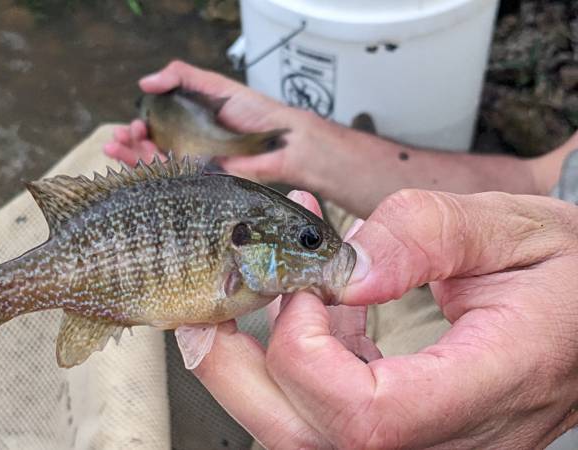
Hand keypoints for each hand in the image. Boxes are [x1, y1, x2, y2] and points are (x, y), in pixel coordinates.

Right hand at [103, 60, 326, 185]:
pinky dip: (150, 177)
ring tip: (115, 150)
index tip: (129, 125)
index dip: (138, 127)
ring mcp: (193, 167)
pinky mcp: (200, 183)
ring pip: (155, 166)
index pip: (155, 127)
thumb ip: (182, 77)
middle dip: (129, 145)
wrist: (280, 141)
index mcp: (189, 124)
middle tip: (118, 139)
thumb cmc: (254, 113)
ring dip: (132, 158)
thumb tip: (145, 82)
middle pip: (150, 148)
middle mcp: (188, 146)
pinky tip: (136, 169)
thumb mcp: (215, 86)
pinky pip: (171, 183)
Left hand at [192, 189, 577, 448]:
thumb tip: (346, 267)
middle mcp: (453, 435)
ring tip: (254, 295)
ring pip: (306, 437)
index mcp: (489, 386)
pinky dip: (302, 356)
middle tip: (214, 306)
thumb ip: (425, 236)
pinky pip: (330, 410)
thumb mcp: (510, 227)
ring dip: (258, 367)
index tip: (304, 287)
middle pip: (308, 441)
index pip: (364, 418)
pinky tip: (314, 302)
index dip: (306, 355)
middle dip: (238, 373)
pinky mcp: (410, 425)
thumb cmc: (567, 271)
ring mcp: (428, 440)